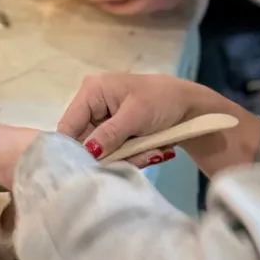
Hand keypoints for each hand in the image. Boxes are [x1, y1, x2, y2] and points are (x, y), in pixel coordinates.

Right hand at [57, 72, 204, 164]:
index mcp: (91, 91)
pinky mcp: (115, 134)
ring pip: (101, 151)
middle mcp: (92, 105)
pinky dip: (132, 156)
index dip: (74, 148)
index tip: (88, 168)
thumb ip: (110, 134)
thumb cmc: (162, 101)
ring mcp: (104, 121)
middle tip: (136, 157)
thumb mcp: (136, 116)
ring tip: (151, 153)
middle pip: (84, 142)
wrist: (190, 106)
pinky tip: (151, 152)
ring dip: (125, 157)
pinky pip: (114, 152)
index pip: (69, 125)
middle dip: (109, 155)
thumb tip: (88, 151)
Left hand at [90, 0, 213, 15]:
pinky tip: (138, 0)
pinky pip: (149, 8)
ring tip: (114, 4)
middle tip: (97, 3)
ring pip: (138, 11)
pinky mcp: (174, 0)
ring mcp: (165, 2)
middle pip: (127, 9)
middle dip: (111, 8)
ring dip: (124, 9)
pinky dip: (137, 6)